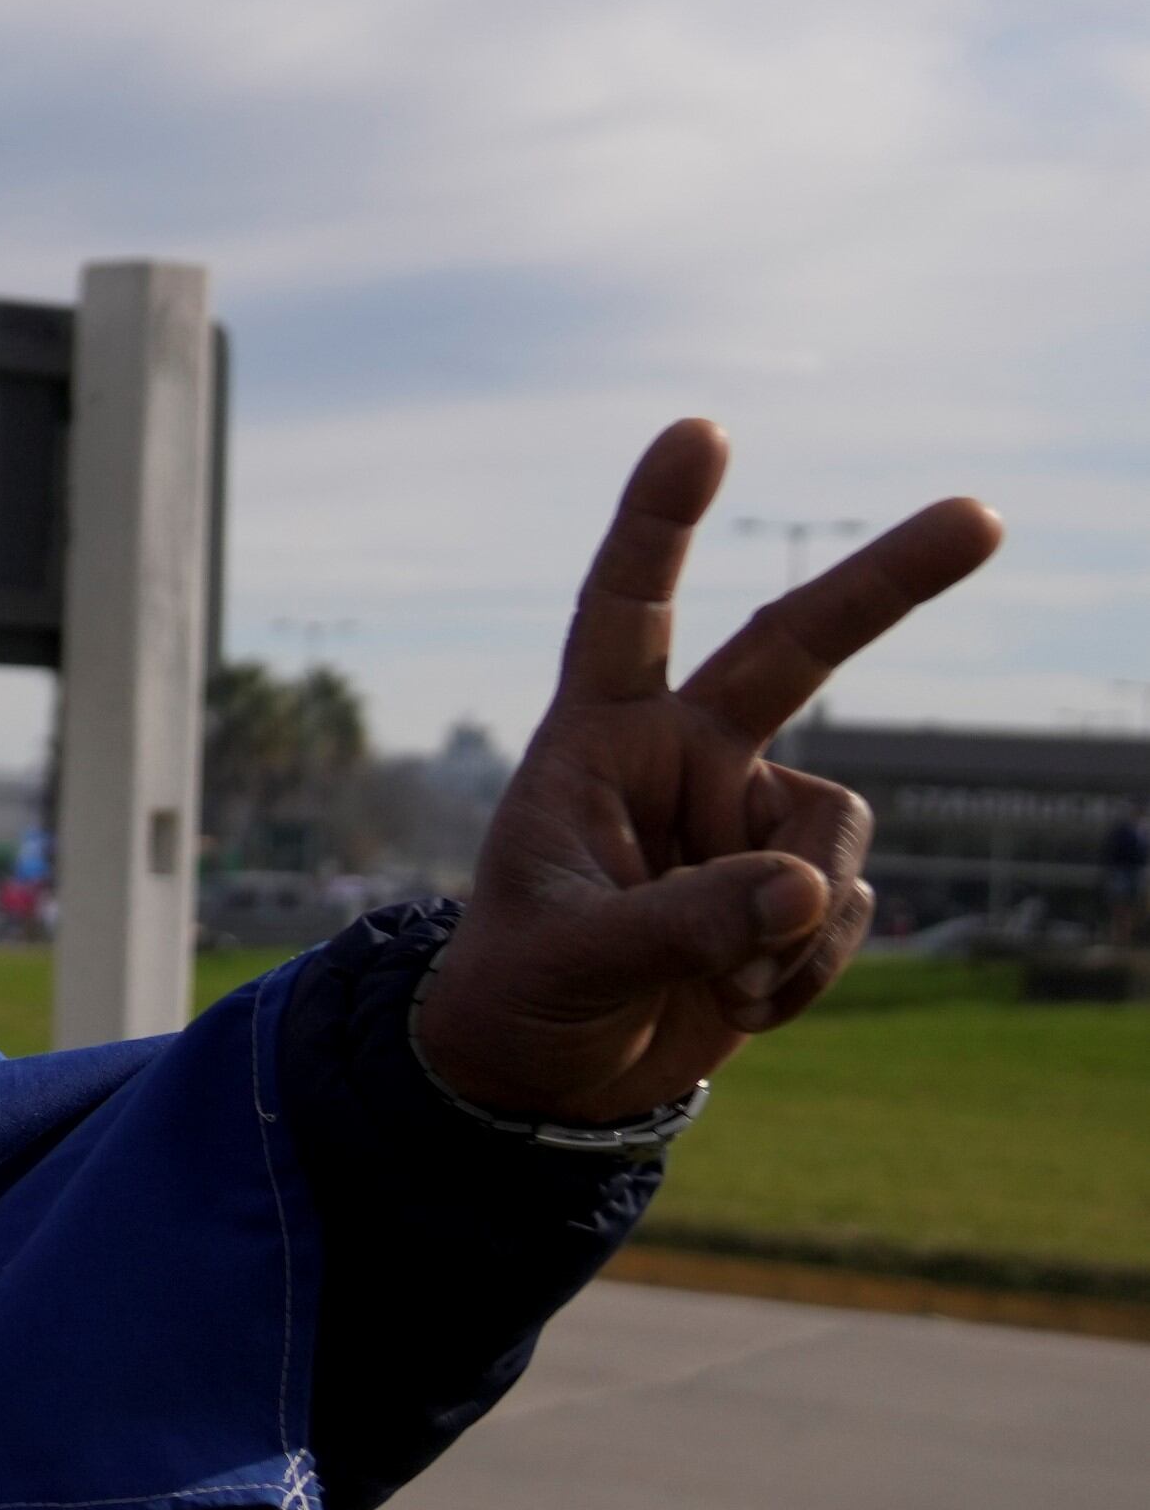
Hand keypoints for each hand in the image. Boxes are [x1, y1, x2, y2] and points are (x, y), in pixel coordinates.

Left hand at [416, 420, 1001, 1123]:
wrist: (551, 1077)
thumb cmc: (524, 993)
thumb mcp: (574, 958)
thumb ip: (681, 923)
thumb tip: (803, 890)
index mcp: (598, 741)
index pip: (624, 612)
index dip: (658, 523)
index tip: (702, 431)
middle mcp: (683, 758)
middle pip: (797, 649)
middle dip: (889, 583)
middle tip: (984, 515)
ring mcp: (747, 819)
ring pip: (833, 835)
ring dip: (795, 920)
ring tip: (721, 979)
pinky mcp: (796, 887)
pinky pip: (841, 909)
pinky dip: (804, 970)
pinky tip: (742, 1002)